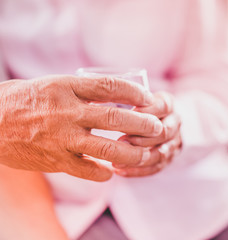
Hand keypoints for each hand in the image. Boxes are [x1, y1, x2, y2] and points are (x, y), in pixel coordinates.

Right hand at [0, 75, 162, 180]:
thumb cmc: (24, 100)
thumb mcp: (54, 84)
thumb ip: (83, 90)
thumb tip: (117, 95)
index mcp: (66, 88)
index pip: (110, 87)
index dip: (134, 93)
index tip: (148, 99)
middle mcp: (67, 112)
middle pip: (115, 119)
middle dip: (143, 125)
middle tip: (157, 127)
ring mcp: (62, 138)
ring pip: (107, 149)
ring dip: (132, 153)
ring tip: (145, 154)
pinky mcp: (56, 160)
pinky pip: (88, 170)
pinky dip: (104, 173)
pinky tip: (112, 172)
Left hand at [114, 92, 181, 176]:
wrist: (159, 118)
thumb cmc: (140, 105)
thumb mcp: (136, 97)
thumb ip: (126, 98)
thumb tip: (104, 102)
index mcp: (168, 104)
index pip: (161, 107)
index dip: (143, 112)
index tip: (122, 115)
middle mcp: (174, 123)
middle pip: (163, 132)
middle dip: (141, 138)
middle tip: (120, 140)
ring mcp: (173, 142)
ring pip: (161, 153)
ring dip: (138, 157)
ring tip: (116, 161)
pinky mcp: (168, 158)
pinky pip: (155, 168)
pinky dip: (137, 171)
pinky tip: (120, 170)